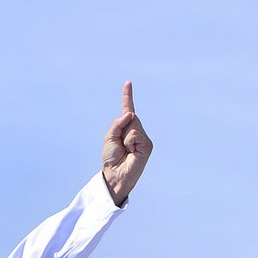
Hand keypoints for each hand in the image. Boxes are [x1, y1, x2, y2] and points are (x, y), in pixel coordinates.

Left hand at [101, 81, 152, 206]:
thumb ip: (117, 123)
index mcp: (126, 128)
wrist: (115, 175)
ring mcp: (143, 138)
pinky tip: (131, 152)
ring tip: (126, 150)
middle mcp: (136, 131)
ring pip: (134, 126)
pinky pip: (136, 135)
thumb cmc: (111, 159)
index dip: (128, 96)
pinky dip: (130, 143)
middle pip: (131, 118)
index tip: (127, 83)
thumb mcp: (109, 138)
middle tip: (120, 146)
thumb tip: (131, 114)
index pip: (128, 109)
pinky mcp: (147, 145)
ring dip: (125, 139)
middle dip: (121, 130)